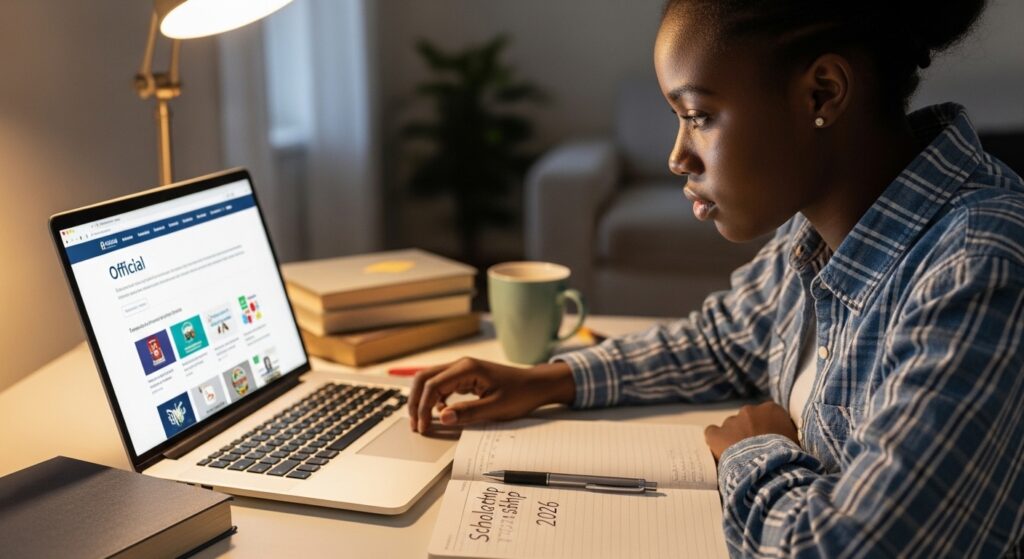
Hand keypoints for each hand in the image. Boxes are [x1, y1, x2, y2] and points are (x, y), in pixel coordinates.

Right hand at [408, 358, 574, 433]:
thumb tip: (441, 417)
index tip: (423, 428)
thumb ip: (468, 412)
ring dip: (422, 399)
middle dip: (415, 402)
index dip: (423, 408)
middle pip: (424, 378)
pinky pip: (441, 385)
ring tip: (422, 421)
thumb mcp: (496, 408)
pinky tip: (440, 413)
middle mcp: (460, 365)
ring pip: (430, 380)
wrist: (536, 385)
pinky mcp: (464, 376)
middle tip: (416, 425)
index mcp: (467, 368)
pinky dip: (434, 398)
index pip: (433, 386)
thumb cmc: (520, 394)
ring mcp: (461, 369)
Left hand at [704, 401, 799, 461]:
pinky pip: (712, 432)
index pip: (768, 416)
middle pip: (748, 420)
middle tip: (755, 452)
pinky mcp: (716, 434)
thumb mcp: (797, 443)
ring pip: (730, 427)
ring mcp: (731, 421)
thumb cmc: (787, 456)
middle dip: (750, 434)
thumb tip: (791, 442)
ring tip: (740, 458)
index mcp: (772, 409)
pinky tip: (721, 452)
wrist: (768, 467)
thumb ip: (789, 436)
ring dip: (734, 438)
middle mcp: (750, 410)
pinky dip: (715, 441)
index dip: (767, 431)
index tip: (770, 444)